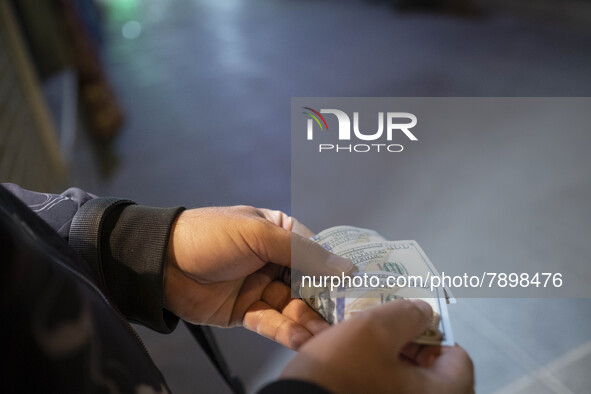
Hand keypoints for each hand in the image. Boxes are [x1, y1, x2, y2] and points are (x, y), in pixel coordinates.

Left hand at [164, 206, 354, 348]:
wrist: (160, 263)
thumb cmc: (211, 236)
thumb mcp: (258, 234)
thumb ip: (302, 253)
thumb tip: (346, 267)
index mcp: (279, 232)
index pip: (315, 252)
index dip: (335, 269)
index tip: (358, 287)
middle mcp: (274, 260)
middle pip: (308, 283)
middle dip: (325, 301)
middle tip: (347, 319)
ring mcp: (260, 286)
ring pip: (292, 307)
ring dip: (309, 321)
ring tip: (328, 335)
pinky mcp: (246, 311)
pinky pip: (272, 322)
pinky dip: (287, 332)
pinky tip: (304, 339)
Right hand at [281, 299, 473, 393]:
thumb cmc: (340, 375)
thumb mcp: (374, 330)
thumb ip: (407, 314)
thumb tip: (424, 312)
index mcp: (440, 393)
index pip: (458, 356)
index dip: (434, 331)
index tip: (410, 319)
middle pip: (431, 369)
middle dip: (406, 342)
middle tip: (383, 327)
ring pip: (403, 380)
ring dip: (385, 357)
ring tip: (361, 340)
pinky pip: (381, 389)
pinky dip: (371, 374)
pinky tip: (348, 360)